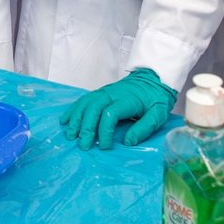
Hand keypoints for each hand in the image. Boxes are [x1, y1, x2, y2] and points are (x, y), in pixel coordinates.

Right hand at [60, 68, 177, 149]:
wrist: (153, 78)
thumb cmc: (155, 98)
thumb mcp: (158, 114)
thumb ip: (144, 128)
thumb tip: (128, 142)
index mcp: (127, 100)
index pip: (109, 115)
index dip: (104, 132)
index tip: (105, 146)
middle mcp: (112, 94)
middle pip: (93, 109)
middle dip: (85, 128)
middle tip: (83, 144)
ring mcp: (104, 92)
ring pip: (85, 104)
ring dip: (76, 119)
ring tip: (70, 135)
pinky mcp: (100, 92)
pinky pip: (83, 100)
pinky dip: (73, 110)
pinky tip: (66, 120)